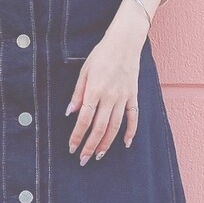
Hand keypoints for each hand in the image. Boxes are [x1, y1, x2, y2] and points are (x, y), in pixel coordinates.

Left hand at [66, 3, 148, 163]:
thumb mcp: (84, 71)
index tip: (72, 148)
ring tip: (99, 155)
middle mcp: (110, 97)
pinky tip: (126, 144)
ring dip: (106, 143)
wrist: (125, 43)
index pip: (84, 120)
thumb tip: (69, 113)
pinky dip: (131, 132)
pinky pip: (133, 118)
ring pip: (115, 127)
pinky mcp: (133, 96)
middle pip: (99, 128)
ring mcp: (123, 98)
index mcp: (94, 91)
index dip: (77, 136)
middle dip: (90, 146)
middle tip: (83, 159)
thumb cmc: (101, 55)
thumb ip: (77, 94)